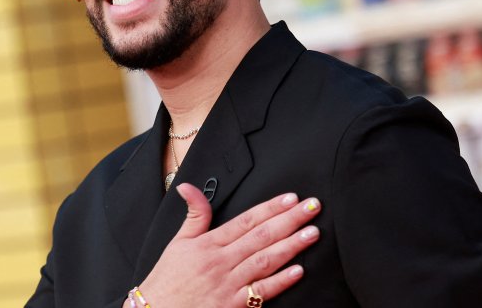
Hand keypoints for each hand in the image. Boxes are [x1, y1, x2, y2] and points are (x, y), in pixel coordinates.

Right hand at [128, 183, 320, 306]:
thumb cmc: (167, 279)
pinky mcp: (232, 305)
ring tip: (313, 233)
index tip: (291, 198)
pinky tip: (298, 271)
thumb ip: (194, 214)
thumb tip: (188, 186)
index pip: (246, 220)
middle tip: (313, 207)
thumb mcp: (177, 242)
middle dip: (290, 220)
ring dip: (291, 246)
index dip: (270, 208)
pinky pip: (260, 292)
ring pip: (265, 261)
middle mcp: (221, 261)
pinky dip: (280, 281)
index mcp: (209, 243)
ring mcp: (228, 283)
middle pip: (261, 236)